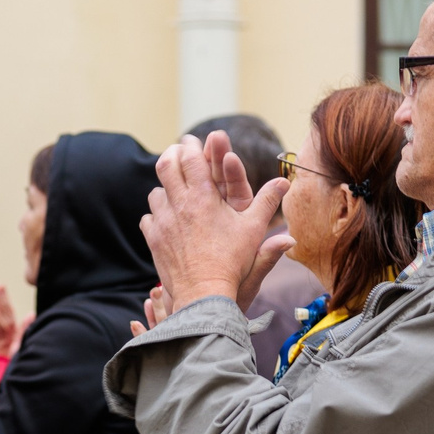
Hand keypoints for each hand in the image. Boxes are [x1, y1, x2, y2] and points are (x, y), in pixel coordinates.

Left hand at [139, 132, 286, 312]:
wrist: (203, 293)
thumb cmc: (231, 262)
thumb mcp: (254, 230)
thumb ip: (268, 202)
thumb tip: (285, 181)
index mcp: (203, 196)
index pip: (191, 158)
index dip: (191, 145)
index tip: (192, 140)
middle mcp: (178, 204)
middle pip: (166, 166)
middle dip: (172, 156)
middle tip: (177, 154)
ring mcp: (163, 222)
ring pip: (156, 192)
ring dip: (165, 188)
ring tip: (173, 189)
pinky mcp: (154, 239)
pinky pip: (149, 218)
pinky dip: (157, 214)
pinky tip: (166, 219)